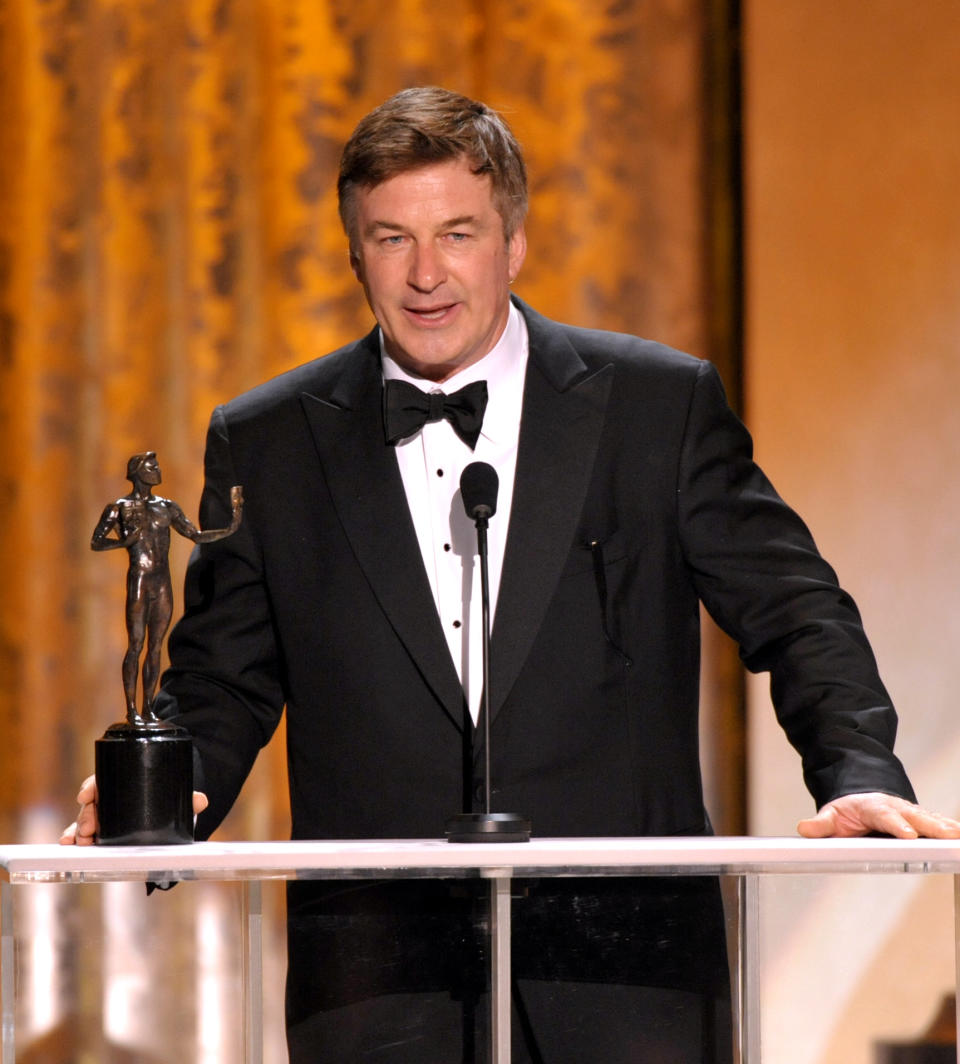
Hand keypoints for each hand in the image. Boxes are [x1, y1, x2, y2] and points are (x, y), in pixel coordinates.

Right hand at [59, 774, 208, 844]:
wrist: (165, 808)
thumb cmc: (166, 798)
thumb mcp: (176, 797)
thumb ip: (189, 799)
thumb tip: (202, 801)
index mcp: (121, 784)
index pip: (101, 781)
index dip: (91, 787)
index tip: (86, 795)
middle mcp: (108, 799)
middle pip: (91, 805)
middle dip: (86, 817)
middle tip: (88, 831)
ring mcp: (103, 817)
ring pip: (84, 821)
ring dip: (77, 831)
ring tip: (80, 842)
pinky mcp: (101, 832)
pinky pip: (83, 835)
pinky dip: (74, 840)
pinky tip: (68, 846)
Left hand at [797, 792, 959, 838]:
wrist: (860, 798)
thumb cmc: (848, 810)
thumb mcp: (831, 815)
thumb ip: (821, 825)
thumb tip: (804, 829)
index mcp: (872, 807)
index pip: (885, 816)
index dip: (897, 826)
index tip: (909, 835)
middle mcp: (894, 808)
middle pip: (914, 816)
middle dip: (931, 826)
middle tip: (947, 836)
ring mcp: (908, 812)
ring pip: (928, 818)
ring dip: (944, 826)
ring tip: (958, 836)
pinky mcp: (918, 819)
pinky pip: (935, 822)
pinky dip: (948, 828)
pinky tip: (959, 837)